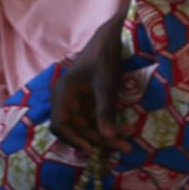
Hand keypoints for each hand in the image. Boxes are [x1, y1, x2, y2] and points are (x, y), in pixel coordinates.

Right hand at [49, 15, 129, 155]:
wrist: (111, 40)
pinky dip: (110, 126)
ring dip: (107, 135)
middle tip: (124, 147)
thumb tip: (108, 137)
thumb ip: (105, 111)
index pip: (59, 125)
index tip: (91, 148)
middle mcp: (66, 101)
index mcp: (63, 94)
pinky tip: (125, 130)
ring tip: (128, 141)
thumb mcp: (106, 85)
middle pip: (78, 130)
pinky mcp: (89, 104)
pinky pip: (96, 121)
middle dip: (100, 140)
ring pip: (88, 128)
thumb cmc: (104, 58)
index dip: (73, 139)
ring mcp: (78, 103)